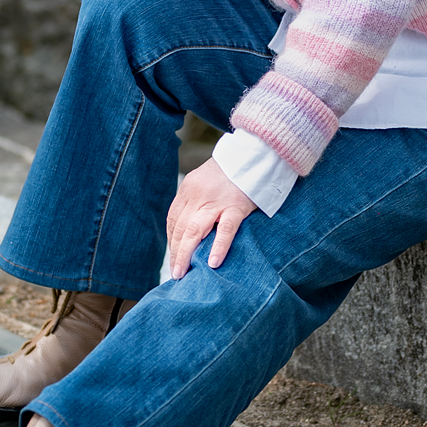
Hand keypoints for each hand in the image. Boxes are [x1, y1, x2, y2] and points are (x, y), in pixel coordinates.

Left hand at [166, 158, 255, 278]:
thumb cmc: (233, 169)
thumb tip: (191, 226)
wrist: (255, 153)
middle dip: (176, 252)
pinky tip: (213, 263)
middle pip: (180, 228)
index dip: (172, 240)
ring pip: (194, 231)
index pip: (173, 219)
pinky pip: (225, 230)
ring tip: (183, 273)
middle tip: (176, 273)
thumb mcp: (206, 179)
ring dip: (186, 254)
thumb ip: (198, 199)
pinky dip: (218, 247)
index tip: (173, 256)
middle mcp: (198, 195)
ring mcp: (216, 201)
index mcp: (188, 187)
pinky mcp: (236, 206)